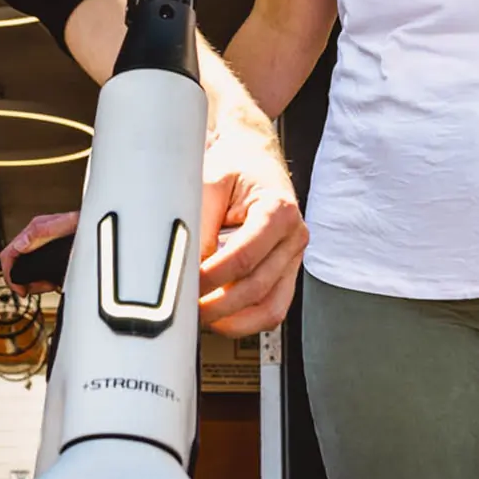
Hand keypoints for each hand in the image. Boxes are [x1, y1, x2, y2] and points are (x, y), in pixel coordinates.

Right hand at [0, 212, 77, 294]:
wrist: (96, 225)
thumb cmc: (82, 222)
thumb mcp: (62, 226)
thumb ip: (40, 232)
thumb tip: (20, 244)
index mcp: (34, 231)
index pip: (9, 254)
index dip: (10, 275)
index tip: (20, 290)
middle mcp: (35, 238)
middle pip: (17, 264)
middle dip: (25, 281)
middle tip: (38, 289)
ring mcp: (42, 246)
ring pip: (27, 269)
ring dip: (35, 282)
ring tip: (49, 285)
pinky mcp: (50, 253)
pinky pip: (39, 269)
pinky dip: (44, 279)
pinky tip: (54, 281)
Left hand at [198, 128, 305, 337]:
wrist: (254, 157)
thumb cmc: (235, 165)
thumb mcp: (211, 181)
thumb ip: (199, 222)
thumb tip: (184, 266)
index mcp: (279, 209)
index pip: (245, 256)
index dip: (212, 277)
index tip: (184, 286)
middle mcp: (293, 237)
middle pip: (257, 288)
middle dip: (217, 306)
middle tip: (184, 310)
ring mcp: (293, 258)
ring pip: (270, 308)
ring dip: (232, 322)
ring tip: (200, 320)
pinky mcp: (285, 272)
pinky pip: (272, 308)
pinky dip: (246, 321)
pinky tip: (219, 319)